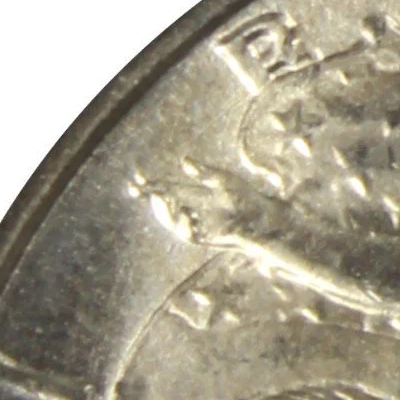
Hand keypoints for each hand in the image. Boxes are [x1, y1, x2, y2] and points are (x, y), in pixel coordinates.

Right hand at [130, 160, 263, 248]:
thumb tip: (184, 162)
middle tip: (136, 188)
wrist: (263, 219)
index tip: (137, 176)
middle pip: (163, 205)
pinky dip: (181, 224)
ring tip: (157, 196)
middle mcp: (192, 209)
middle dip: (149, 197)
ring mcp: (198, 225)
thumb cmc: (247, 197)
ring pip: (171, 221)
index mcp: (193, 194)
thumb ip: (203, 173)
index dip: (150, 184)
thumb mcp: (224, 180)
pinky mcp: (206, 238)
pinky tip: (181, 211)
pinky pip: (187, 234)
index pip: (166, 188)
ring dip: (162, 210)